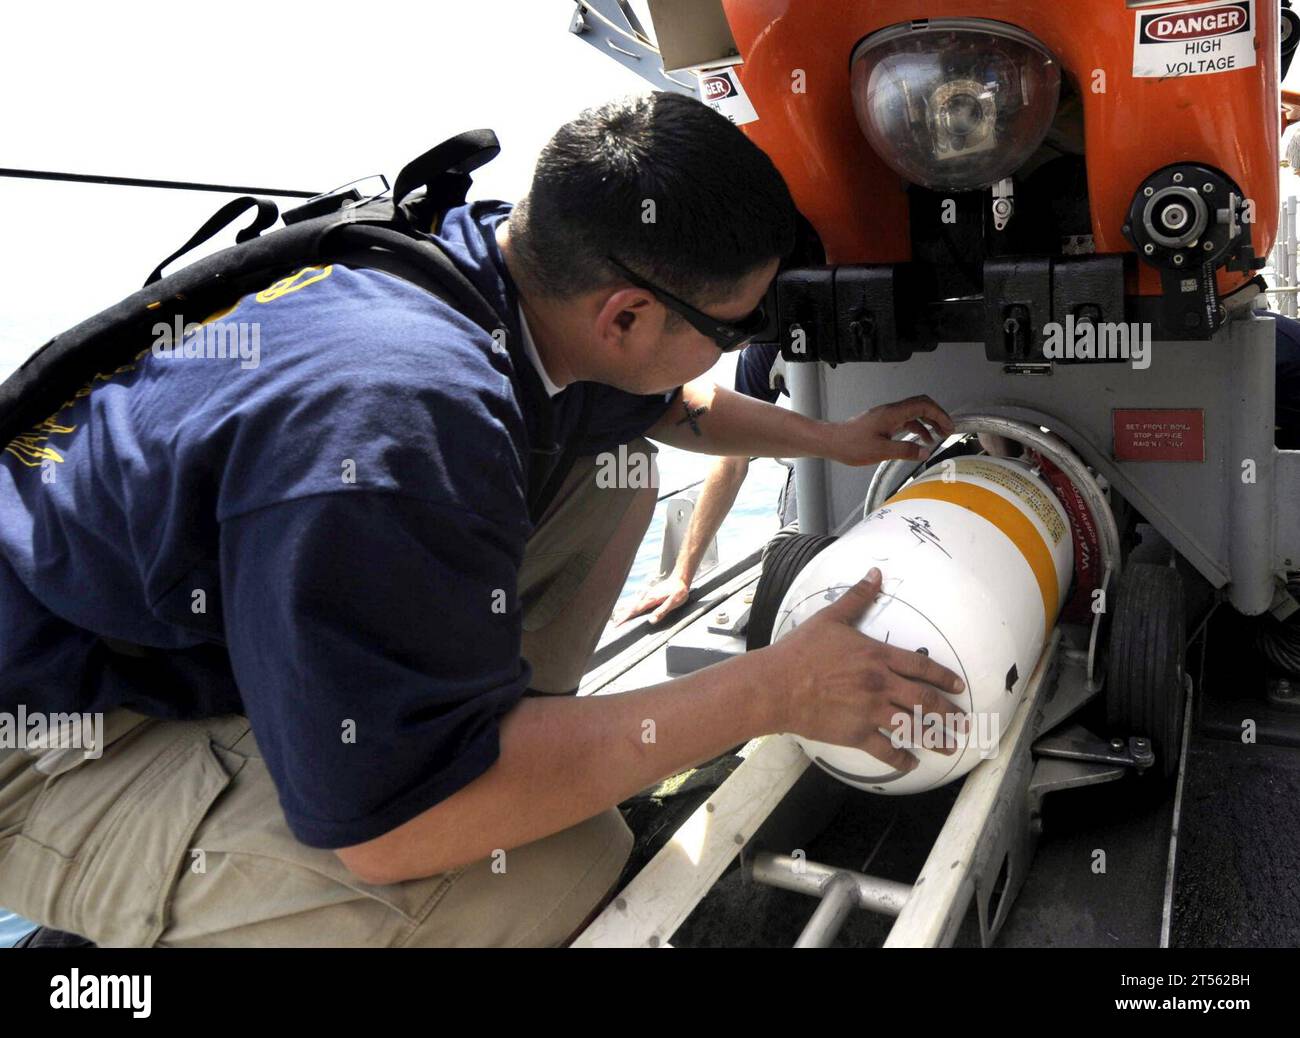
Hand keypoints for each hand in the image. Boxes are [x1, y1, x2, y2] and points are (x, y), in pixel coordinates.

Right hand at [612, 572, 691, 625]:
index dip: (626, 618)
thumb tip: (651, 621)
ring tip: (617, 619)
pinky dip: (631, 608)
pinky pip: (638, 603)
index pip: (635, 611)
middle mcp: (646, 597)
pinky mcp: (650, 595)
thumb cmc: (679, 591)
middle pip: (632, 608)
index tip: (617, 624)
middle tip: (614, 625)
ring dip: (625, 612)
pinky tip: (629, 610)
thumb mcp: (674, 602)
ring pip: (634, 605)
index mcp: (651, 600)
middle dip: (622, 616)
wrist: (680, 578)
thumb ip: (662, 611)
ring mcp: (648, 595)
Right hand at [760, 567, 966, 771]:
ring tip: (950, 746)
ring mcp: (870, 711)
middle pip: (925, 700)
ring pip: (912, 727)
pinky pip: (885, 750)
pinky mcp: (855, 733)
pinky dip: (901, 759)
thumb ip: (857, 598)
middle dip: (949, 713)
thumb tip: (876, 574)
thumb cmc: (801, 651)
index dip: (943, 676)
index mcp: (877, 655)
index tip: (958, 686)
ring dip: (935, 738)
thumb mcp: (831, 618)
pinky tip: (910, 763)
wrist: (777, 685)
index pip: (921, 666)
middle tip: (964, 723)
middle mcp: (880, 684)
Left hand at [823, 394, 954, 466]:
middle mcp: (891, 411)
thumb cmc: (851, 445)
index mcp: (892, 414)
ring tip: (938, 437)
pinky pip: (904, 421)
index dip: (939, 414)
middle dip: (937, 416)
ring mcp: (886, 416)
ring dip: (927, 423)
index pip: (923, 406)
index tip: (949, 427)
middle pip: (921, 406)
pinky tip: (919, 441)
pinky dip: (916, 429)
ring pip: (913, 414)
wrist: (832, 441)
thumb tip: (925, 451)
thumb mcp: (881, 451)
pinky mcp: (882, 423)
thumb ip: (905, 450)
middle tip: (948, 430)